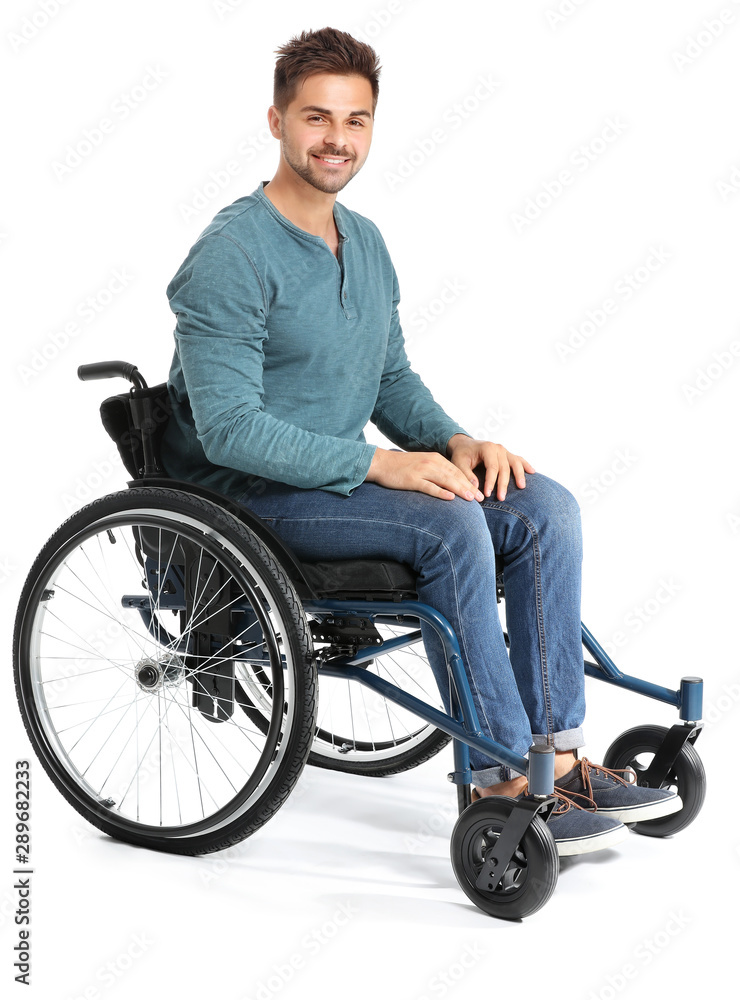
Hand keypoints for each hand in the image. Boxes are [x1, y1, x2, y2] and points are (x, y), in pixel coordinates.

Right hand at [365, 447, 484, 500]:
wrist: (381, 463)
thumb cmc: (402, 466)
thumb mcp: (422, 465)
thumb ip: (436, 471)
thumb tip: (450, 484)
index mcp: (435, 458)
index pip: (457, 471)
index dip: (469, 482)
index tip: (479, 492)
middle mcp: (431, 463)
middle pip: (455, 476)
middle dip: (469, 487)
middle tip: (480, 499)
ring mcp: (422, 471)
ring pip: (446, 481)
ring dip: (460, 489)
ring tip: (471, 499)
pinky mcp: (412, 480)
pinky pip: (429, 487)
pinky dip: (441, 492)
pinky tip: (450, 498)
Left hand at [446, 434, 535, 500]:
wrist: (465, 444)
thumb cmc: (461, 454)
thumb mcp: (458, 463)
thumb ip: (466, 475)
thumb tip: (476, 489)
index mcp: (487, 448)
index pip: (492, 467)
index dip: (490, 482)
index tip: (487, 494)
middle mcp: (498, 448)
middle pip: (504, 468)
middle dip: (503, 484)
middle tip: (501, 498)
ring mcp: (504, 450)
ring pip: (514, 463)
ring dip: (519, 475)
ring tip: (521, 487)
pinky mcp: (507, 454)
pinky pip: (518, 459)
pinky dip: (526, 465)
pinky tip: (532, 472)